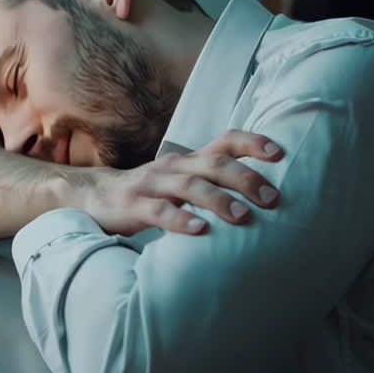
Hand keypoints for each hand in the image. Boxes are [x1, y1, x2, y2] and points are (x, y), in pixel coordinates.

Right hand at [79, 130, 283, 235]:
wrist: (93, 196)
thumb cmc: (150, 192)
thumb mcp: (181, 182)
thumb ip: (213, 184)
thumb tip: (262, 196)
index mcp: (189, 160)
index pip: (225, 142)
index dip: (252, 143)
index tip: (280, 153)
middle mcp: (174, 167)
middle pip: (214, 164)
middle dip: (246, 178)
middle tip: (273, 198)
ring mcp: (153, 185)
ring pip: (190, 187)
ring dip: (218, 200)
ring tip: (243, 216)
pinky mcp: (134, 206)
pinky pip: (159, 212)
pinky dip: (181, 221)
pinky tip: (200, 231)